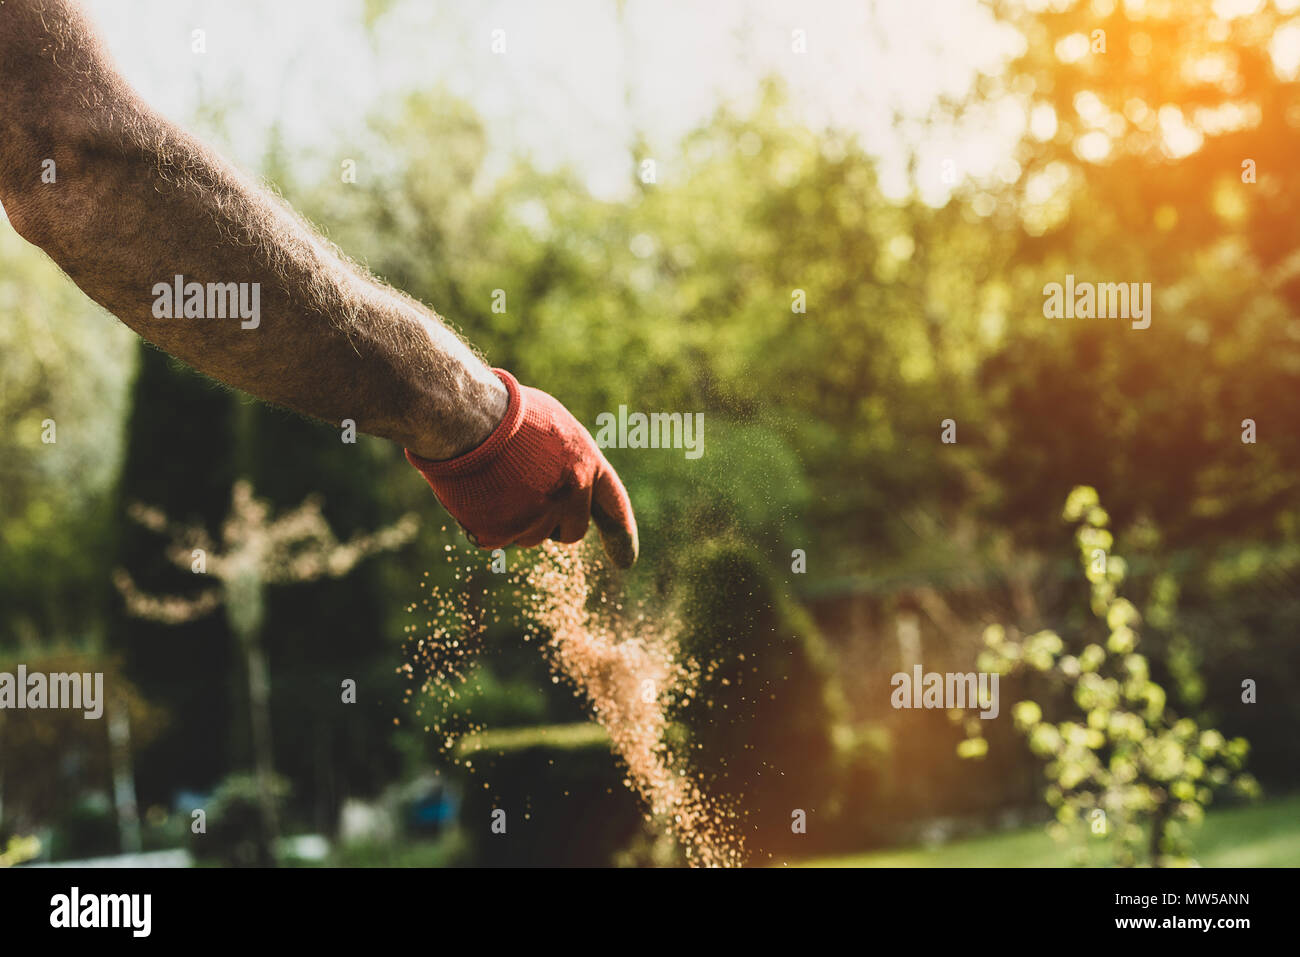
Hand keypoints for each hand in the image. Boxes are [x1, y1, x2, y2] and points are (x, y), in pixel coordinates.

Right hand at [406, 369, 638, 567]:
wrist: (468, 416)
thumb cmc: (506, 411)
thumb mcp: (552, 423)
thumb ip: (567, 458)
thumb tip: (566, 478)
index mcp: (587, 465)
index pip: (613, 506)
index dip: (622, 535)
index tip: (625, 562)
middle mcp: (571, 495)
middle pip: (570, 533)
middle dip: (553, 525)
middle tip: (525, 498)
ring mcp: (538, 516)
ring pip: (530, 537)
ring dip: (515, 521)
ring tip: (495, 482)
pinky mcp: (504, 531)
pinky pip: (495, 539)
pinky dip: (483, 523)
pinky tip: (476, 493)